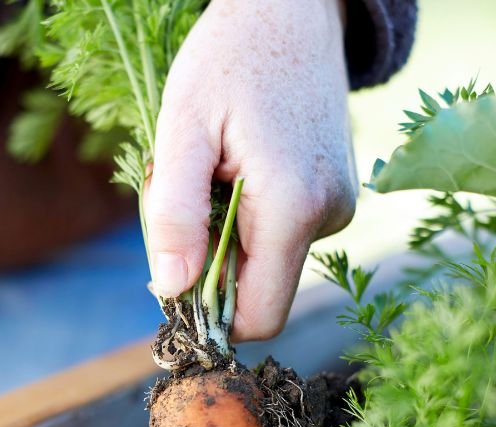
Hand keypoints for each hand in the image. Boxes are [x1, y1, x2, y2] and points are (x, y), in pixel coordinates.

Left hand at [144, 0, 356, 340]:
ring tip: (211, 171)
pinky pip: (279, 236)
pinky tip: (234, 167)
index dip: (206, 312)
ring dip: (222, 236)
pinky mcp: (334, 196)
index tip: (168, 270)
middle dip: (208, 266)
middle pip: (257, 291)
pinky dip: (244, 218)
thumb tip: (170, 290)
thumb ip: (174, 214)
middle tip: (185, 198)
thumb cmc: (227, 61)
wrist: (288, 12)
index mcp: (294, 208)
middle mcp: (330, 216)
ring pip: (265, 263)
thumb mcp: (181, 132)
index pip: (257, 316)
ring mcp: (339, 207)